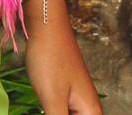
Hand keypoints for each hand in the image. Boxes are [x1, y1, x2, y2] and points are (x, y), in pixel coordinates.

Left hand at [24, 0, 102, 114]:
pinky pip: (61, 113)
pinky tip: (40, 109)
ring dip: (54, 114)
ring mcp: (75, 100)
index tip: (53, 112)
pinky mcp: (62, 92)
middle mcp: (88, 109)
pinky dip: (51, 113)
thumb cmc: (51, 60)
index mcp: (92, 113)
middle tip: (46, 108)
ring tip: (41, 107)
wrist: (46, 26)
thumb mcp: (53, 99)